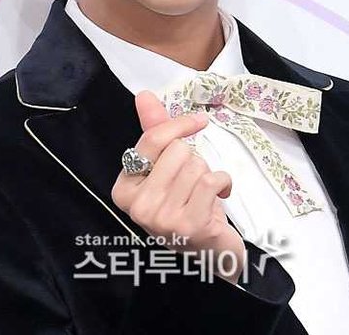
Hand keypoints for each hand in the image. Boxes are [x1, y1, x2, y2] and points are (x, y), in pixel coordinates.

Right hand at [111, 90, 245, 283]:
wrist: (209, 252)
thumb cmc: (186, 204)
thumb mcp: (166, 167)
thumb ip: (155, 131)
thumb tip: (144, 95)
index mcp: (124, 189)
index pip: (151, 140)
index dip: (179, 125)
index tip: (198, 121)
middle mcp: (138, 206)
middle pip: (178, 151)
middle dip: (194, 160)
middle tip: (192, 183)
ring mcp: (163, 219)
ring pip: (196, 164)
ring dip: (207, 173)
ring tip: (202, 194)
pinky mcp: (190, 226)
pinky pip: (211, 179)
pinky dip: (224, 182)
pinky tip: (218, 198)